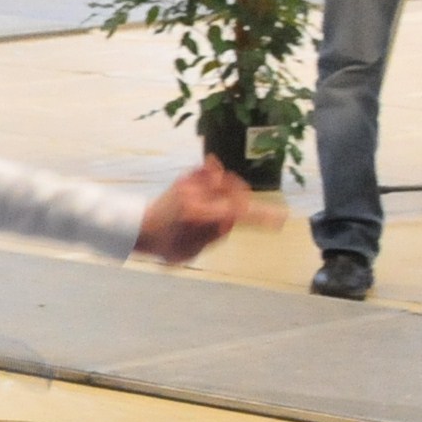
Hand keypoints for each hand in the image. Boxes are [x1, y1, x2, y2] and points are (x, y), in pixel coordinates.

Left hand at [132, 158, 272, 264]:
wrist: (140, 227)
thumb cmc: (166, 245)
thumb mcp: (190, 251)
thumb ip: (213, 235)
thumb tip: (231, 219)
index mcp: (198, 215)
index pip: (238, 212)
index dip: (263, 216)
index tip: (281, 219)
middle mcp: (196, 194)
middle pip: (237, 192)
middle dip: (244, 204)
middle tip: (238, 216)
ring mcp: (191, 183)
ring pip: (227, 180)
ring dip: (232, 191)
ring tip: (223, 208)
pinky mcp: (186, 177)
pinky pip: (211, 170)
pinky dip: (218, 177)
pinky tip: (215, 184)